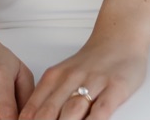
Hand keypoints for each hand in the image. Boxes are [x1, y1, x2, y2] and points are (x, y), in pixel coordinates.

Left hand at [18, 35, 145, 119]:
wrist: (120, 38)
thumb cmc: (92, 62)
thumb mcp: (63, 74)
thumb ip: (48, 97)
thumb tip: (30, 118)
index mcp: (54, 77)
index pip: (33, 107)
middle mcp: (70, 79)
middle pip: (49, 111)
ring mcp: (93, 82)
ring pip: (72, 110)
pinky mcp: (115, 87)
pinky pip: (101, 109)